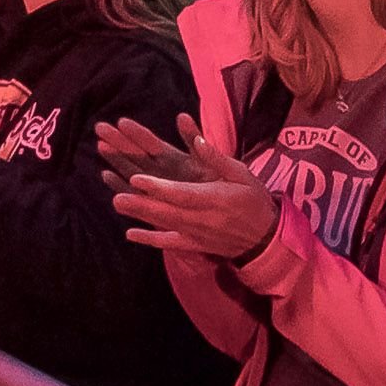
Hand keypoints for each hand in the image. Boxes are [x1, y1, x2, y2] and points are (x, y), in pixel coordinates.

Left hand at [102, 113, 281, 261]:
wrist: (268, 238)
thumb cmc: (253, 199)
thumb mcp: (241, 174)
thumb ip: (217, 158)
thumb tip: (198, 140)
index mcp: (215, 198)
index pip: (182, 193)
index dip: (158, 188)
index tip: (136, 178)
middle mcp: (204, 218)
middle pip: (168, 211)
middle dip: (141, 203)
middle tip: (116, 195)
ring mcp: (199, 235)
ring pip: (165, 225)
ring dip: (141, 216)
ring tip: (117, 204)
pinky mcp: (197, 246)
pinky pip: (171, 243)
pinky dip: (151, 240)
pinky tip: (131, 234)